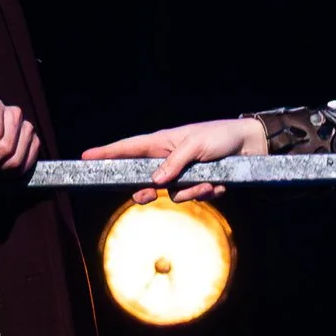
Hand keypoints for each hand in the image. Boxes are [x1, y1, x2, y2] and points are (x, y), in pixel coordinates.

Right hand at [81, 116, 268, 187]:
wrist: (249, 147)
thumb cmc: (220, 137)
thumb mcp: (196, 146)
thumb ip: (174, 163)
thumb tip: (155, 180)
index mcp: (162, 143)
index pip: (127, 149)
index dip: (106, 154)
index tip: (86, 158)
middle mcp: (168, 160)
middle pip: (143, 180)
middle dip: (145, 191)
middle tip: (142, 195)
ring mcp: (181, 175)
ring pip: (172, 194)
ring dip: (191, 191)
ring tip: (209, 180)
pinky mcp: (196, 186)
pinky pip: (192, 198)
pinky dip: (206, 193)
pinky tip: (219, 183)